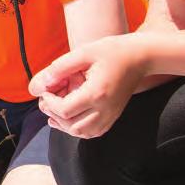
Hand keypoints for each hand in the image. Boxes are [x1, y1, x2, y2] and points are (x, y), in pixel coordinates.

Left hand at [29, 34, 148, 138]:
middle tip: (46, 101)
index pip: (65, 110)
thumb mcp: (84, 52)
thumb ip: (61, 67)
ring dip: (64, 125)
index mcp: (96, 93)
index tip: (45, 91)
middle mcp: (105, 109)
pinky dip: (78, 129)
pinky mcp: (114, 116)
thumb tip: (43, 82)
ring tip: (54, 112)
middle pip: (72, 126)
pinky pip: (93, 132)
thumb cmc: (113, 51)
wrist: (140, 57)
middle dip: (54, 115)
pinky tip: (69, 118)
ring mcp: (111, 115)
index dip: (49, 103)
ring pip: (82, 133)